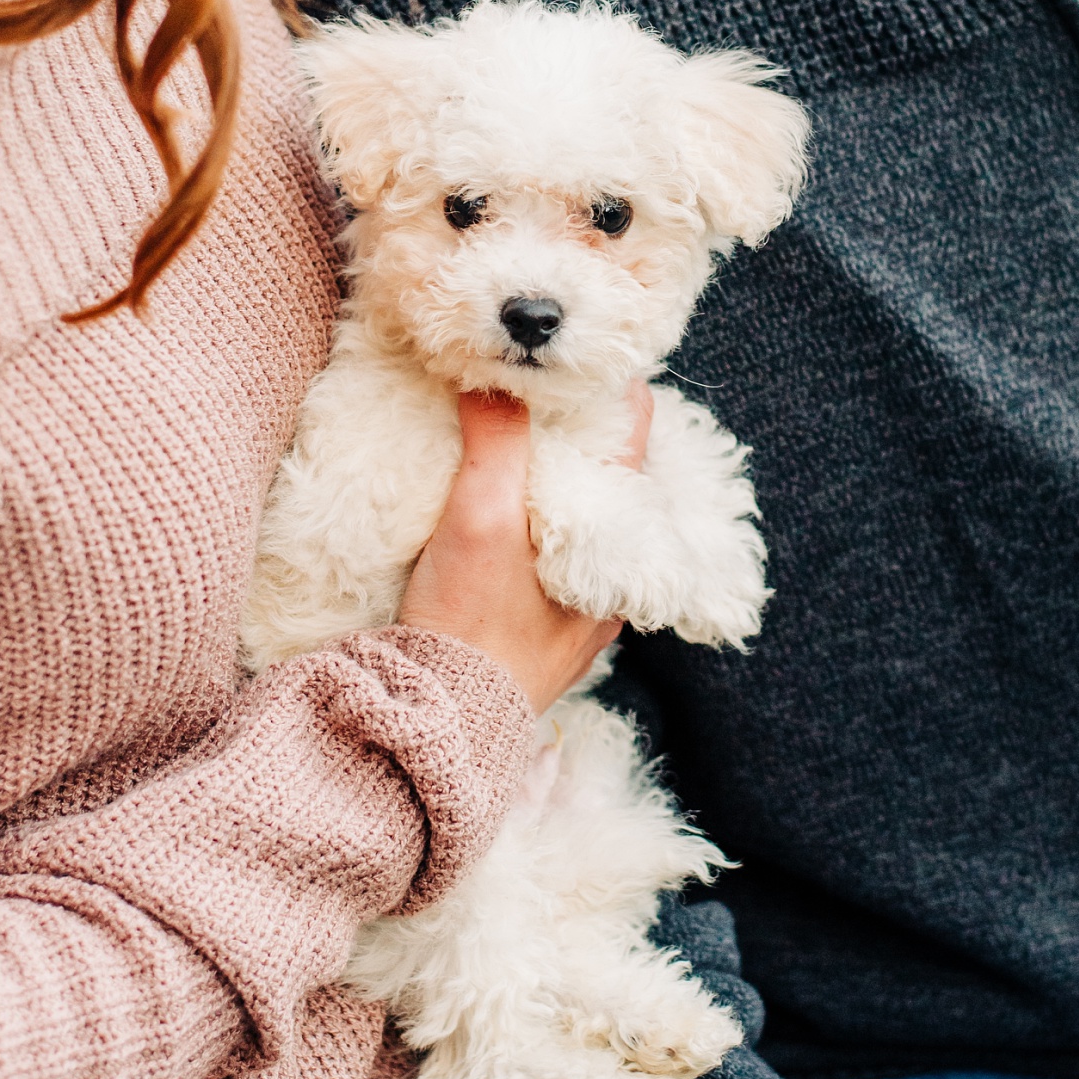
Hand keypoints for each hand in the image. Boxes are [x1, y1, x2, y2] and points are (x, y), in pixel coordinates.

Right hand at [396, 386, 648, 713]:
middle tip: (520, 393)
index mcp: (614, 531)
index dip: (602, 385)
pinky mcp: (552, 635)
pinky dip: (532, 532)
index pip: (632, 428)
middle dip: (569, 431)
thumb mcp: (478, 517)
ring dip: (550, 482)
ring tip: (501, 452)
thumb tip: (492, 377)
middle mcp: (614, 568)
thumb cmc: (469, 622)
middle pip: (606, 473)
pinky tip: (493, 527)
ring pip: (582, 520)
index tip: (562, 357)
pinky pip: (555, 563)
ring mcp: (586, 606)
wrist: (446, 720)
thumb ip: (495, 442)